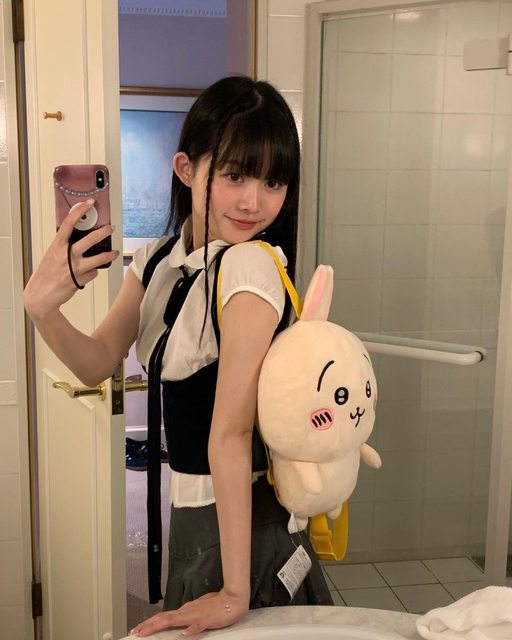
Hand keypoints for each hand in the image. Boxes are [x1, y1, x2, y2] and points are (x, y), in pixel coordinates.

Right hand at [23, 199, 118, 320]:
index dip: (79, 211)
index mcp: (56, 246)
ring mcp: (75, 268)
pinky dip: (92, 273)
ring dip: (109, 255)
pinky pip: (93, 273)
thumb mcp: (50, 257)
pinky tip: (85, 275)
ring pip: (99, 258)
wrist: (40, 298)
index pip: (68, 224)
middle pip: (91, 239)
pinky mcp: (81, 280)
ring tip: (114, 253)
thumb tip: (78, 243)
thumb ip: (63, 249)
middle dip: (104, 232)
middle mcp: (66, 255)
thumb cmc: (44, 276)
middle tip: (111, 228)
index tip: (89, 204)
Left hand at [129, 590, 248, 637]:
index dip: (150, 622)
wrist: (233, 598)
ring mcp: (197, 615)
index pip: (164, 616)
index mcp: (186, 610)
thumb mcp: (199, 609)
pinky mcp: (208, 620)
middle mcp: (188, 611)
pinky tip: (184, 634)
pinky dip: (190, 630)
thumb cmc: (217, 604)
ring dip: (160, 625)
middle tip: (135, 632)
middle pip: (165, 618)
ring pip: (175, 620)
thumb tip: (179, 623)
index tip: (138, 629)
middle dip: (148, 625)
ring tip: (148, 632)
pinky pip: (198, 625)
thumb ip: (188, 616)